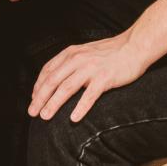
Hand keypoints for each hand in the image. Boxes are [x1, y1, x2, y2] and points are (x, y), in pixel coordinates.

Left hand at [29, 32, 150, 122]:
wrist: (134, 46)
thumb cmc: (111, 52)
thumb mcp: (86, 52)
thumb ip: (72, 62)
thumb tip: (58, 77)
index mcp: (71, 53)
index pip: (48, 70)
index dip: (38, 86)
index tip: (33, 99)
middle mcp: (77, 59)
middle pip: (53, 81)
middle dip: (40, 98)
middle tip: (32, 112)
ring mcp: (91, 68)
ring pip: (66, 88)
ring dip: (53, 104)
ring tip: (45, 117)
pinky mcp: (104, 78)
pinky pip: (89, 95)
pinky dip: (80, 108)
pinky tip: (73, 119)